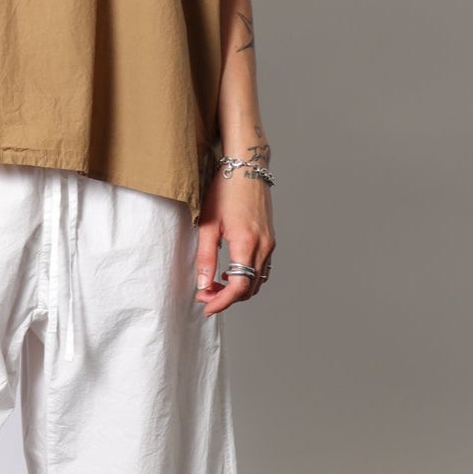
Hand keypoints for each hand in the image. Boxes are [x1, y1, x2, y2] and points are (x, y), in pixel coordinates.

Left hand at [195, 169, 273, 313]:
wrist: (247, 167)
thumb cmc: (225, 190)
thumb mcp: (208, 224)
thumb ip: (205, 257)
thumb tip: (202, 284)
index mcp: (247, 243)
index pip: (239, 287)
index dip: (222, 302)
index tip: (207, 306)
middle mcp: (263, 246)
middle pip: (249, 288)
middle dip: (226, 297)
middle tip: (204, 294)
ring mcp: (270, 243)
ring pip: (257, 281)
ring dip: (237, 289)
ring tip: (213, 284)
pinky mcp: (270, 239)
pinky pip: (262, 269)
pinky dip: (246, 278)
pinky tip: (229, 272)